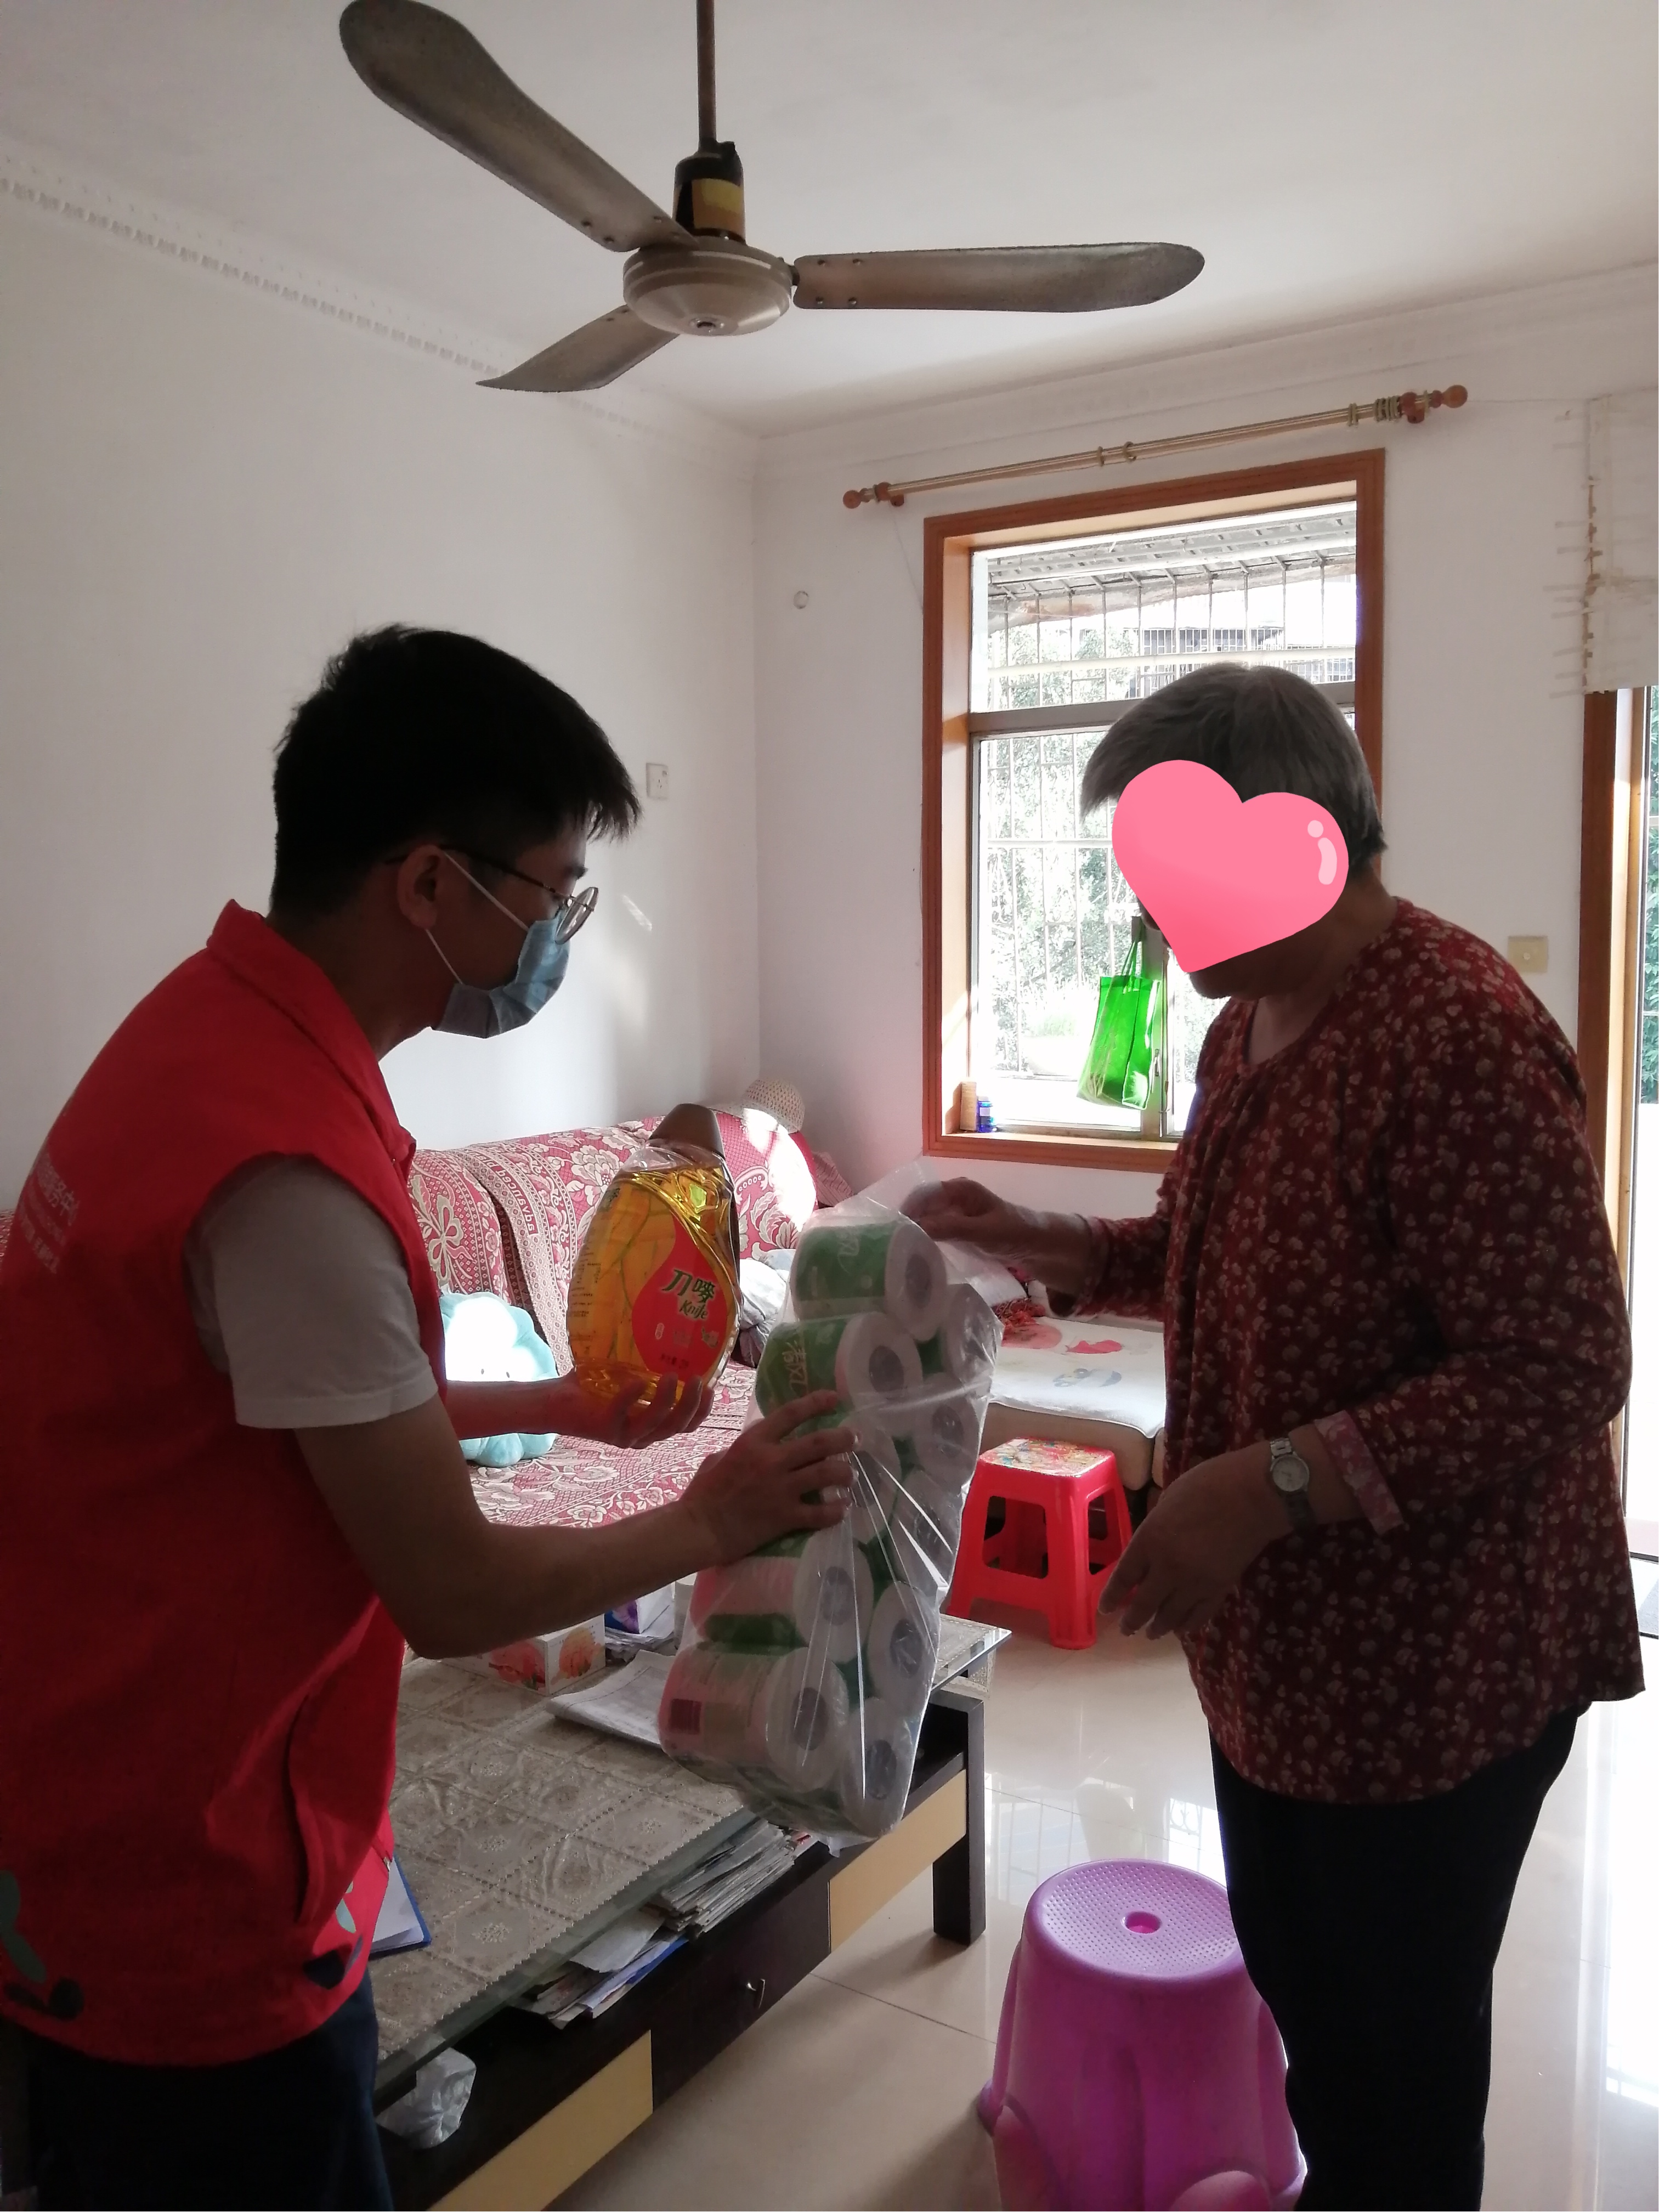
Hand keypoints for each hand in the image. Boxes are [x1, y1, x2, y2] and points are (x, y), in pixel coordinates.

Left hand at [543, 1372, 711, 1448]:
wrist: (555, 1401)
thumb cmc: (591, 1387)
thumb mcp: (624, 1377)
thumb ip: (646, 1367)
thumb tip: (669, 1332)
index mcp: (650, 1426)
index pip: (685, 1426)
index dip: (702, 1411)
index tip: (711, 1387)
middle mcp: (640, 1436)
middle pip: (677, 1427)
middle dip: (692, 1406)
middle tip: (697, 1380)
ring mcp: (623, 1435)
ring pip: (656, 1425)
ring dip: (668, 1402)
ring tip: (673, 1376)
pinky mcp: (604, 1429)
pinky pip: (623, 1415)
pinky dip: (632, 1398)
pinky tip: (639, 1381)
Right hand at [676, 1392, 855, 1565]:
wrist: (699, 1529)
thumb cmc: (703, 1493)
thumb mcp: (720, 1458)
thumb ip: (745, 1448)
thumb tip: (760, 1445)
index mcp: (753, 1442)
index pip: (791, 1413)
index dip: (816, 1402)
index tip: (834, 1398)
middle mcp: (771, 1460)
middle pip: (819, 1442)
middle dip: (843, 1438)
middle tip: (854, 1439)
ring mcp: (781, 1489)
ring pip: (826, 1473)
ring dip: (845, 1473)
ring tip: (851, 1475)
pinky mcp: (785, 1517)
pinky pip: (821, 1513)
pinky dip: (837, 1510)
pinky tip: (843, 1509)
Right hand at [903, 1178, 1032, 1256]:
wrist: (1034, 1244)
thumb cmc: (1012, 1233)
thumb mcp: (982, 1232)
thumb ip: (951, 1228)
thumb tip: (917, 1227)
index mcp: (960, 1189)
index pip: (924, 1194)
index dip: (907, 1209)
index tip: (892, 1229)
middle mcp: (953, 1197)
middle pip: (921, 1205)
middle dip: (906, 1221)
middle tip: (889, 1243)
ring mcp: (953, 1212)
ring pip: (925, 1218)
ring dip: (912, 1230)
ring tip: (897, 1249)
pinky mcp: (955, 1227)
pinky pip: (933, 1229)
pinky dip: (923, 1238)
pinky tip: (914, 1252)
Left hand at [1101, 1445, 1283, 1638]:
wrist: (1253, 1496)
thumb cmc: (1209, 1485)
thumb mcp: (1168, 1499)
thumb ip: (1156, 1525)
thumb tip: (1151, 1542)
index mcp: (1150, 1540)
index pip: (1124, 1576)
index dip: (1112, 1596)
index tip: (1104, 1609)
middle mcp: (1167, 1568)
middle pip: (1144, 1604)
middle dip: (1132, 1620)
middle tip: (1125, 1630)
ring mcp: (1195, 1583)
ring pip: (1170, 1615)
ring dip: (1158, 1627)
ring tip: (1151, 1634)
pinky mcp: (1220, 1590)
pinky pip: (1199, 1615)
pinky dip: (1188, 1625)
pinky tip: (1181, 1629)